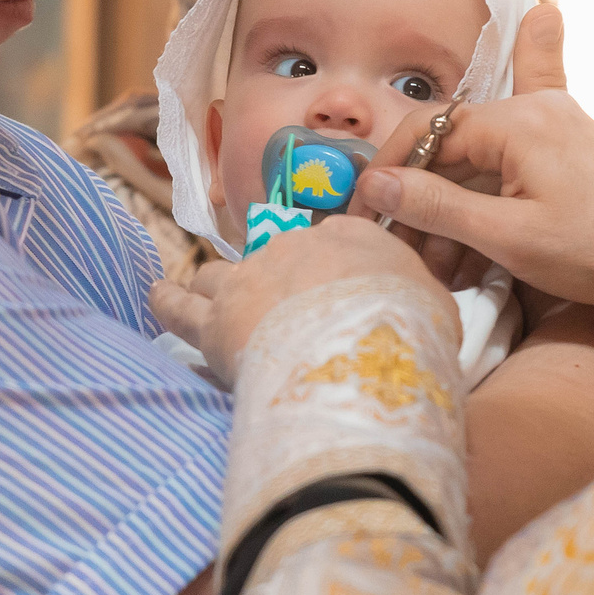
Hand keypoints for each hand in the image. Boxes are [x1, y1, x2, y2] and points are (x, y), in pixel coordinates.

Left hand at [150, 217, 444, 383]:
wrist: (361, 357)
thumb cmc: (408, 335)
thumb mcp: (436, 306)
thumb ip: (419, 294)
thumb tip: (420, 303)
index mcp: (347, 237)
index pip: (333, 240)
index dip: (331, 266)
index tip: (334, 287)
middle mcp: (292, 248)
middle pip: (273, 257)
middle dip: (275, 281)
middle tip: (284, 313)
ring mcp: (247, 281)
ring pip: (220, 276)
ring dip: (217, 288)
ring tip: (211, 299)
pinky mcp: (214, 322)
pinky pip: (179, 308)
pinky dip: (166, 302)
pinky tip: (157, 297)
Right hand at [346, 4, 593, 309]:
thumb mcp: (509, 239)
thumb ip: (438, 206)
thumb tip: (374, 185)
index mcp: (519, 122)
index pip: (428, 132)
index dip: (389, 173)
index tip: (365, 215)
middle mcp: (537, 108)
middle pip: (451, 144)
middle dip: (423, 200)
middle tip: (404, 253)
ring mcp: (559, 120)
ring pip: (480, 152)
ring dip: (457, 200)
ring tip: (449, 264)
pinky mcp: (574, 140)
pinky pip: (538, 100)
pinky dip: (530, 69)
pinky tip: (543, 14)